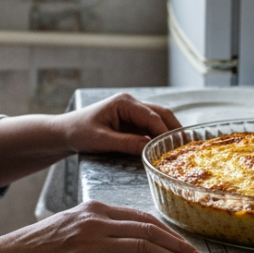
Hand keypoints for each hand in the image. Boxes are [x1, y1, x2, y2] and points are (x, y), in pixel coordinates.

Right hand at [0, 200, 204, 252]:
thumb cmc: (33, 252)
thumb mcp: (67, 229)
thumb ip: (94, 231)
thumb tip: (120, 243)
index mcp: (93, 210)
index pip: (141, 218)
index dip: (168, 232)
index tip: (183, 243)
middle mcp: (95, 222)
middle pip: (149, 231)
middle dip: (178, 246)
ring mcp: (91, 243)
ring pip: (144, 248)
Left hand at [61, 92, 180, 155]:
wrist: (65, 132)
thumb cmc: (79, 132)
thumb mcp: (101, 140)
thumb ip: (126, 144)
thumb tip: (149, 149)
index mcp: (124, 103)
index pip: (152, 116)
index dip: (165, 132)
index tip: (176, 147)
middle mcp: (132, 103)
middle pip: (162, 114)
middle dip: (175, 129)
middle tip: (189, 146)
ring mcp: (133, 112)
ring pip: (159, 120)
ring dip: (170, 133)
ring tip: (183, 149)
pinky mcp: (132, 122)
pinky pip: (151, 127)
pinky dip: (161, 137)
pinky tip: (168, 150)